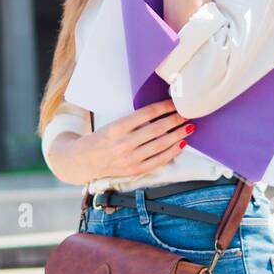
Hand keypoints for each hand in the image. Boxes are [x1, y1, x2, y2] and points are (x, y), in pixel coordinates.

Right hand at [49, 98, 194, 185]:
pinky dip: (172, 151)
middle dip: (175, 120)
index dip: (163, 107)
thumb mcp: (112, 124)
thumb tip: (160, 112)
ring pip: (160, 145)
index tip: (174, 103)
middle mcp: (123, 144)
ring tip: (189, 127)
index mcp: (116, 128)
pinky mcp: (135, 170)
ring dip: (178, 135)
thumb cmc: (100, 139)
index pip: (146, 114)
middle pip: (156, 129)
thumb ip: (133, 121)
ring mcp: (130, 159)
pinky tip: (181, 143)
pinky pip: (159, 160)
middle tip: (187, 113)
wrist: (85, 161)